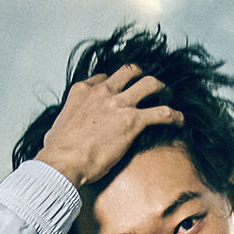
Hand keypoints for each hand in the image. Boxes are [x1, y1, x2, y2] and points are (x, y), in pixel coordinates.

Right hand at [38, 65, 183, 192]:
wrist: (64, 162)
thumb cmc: (57, 152)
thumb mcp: (54, 131)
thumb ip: (58, 128)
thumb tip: (53, 138)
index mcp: (82, 92)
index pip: (103, 77)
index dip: (114, 83)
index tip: (121, 90)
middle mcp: (102, 92)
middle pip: (129, 71)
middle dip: (141, 75)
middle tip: (150, 86)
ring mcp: (118, 104)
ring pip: (148, 84)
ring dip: (161, 88)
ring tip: (168, 96)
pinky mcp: (132, 121)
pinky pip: (160, 113)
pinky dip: (173, 115)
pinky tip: (180, 120)